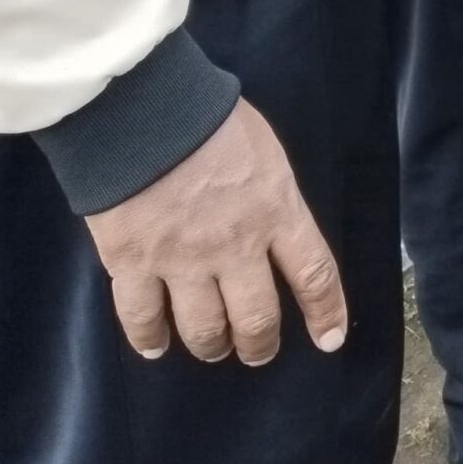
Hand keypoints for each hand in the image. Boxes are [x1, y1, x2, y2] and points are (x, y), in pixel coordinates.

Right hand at [82, 99, 346, 365]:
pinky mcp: (132, 264)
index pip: (314, 274)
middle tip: (256, 351)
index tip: (329, 340)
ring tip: (212, 348)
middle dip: (259, 343)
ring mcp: (182, 260)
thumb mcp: (267, 154)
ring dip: (211, 345)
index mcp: (277, 212)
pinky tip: (155, 345)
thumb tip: (272, 223)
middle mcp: (235, 246)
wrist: (146, 112)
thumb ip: (273, 197)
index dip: (326, 312)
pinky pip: (142, 318)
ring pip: (204, 328)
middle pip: (257, 317)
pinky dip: (149, 338)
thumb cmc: (213, 121)